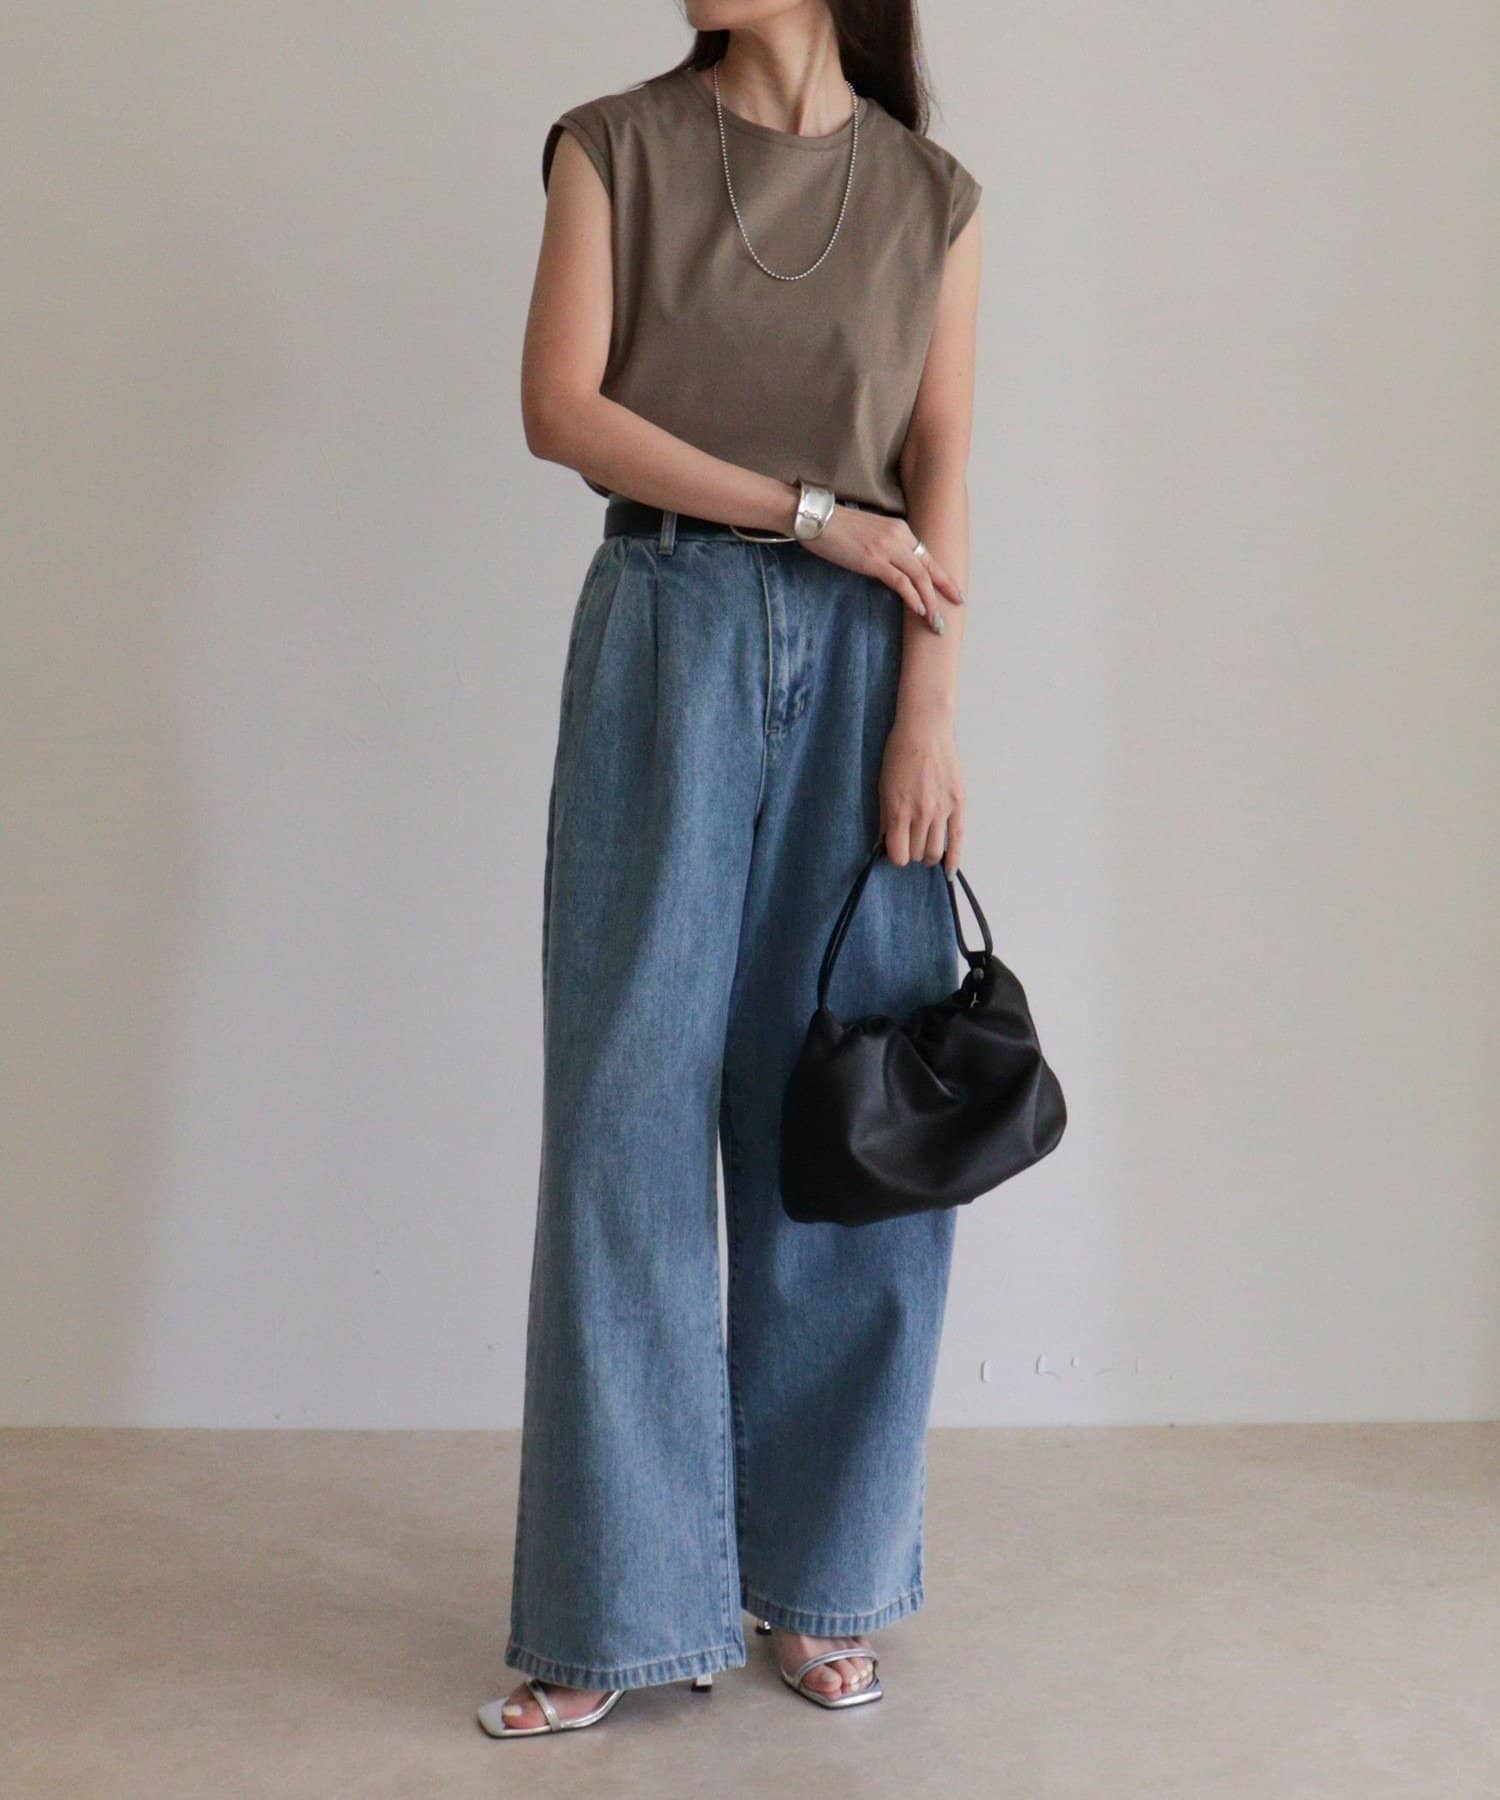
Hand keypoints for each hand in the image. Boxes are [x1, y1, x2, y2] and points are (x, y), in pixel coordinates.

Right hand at [804, 506, 964, 632]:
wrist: (816, 517)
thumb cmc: (835, 527)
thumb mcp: (868, 534)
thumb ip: (884, 547)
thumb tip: (891, 569)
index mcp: (899, 529)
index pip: (926, 555)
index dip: (941, 575)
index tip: (952, 590)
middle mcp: (898, 536)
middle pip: (929, 566)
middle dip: (946, 588)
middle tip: (958, 605)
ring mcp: (887, 548)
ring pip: (919, 577)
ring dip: (931, 601)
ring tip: (936, 621)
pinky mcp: (873, 560)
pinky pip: (901, 582)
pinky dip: (913, 598)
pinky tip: (920, 610)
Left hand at [879, 711, 964, 873]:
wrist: (925, 729)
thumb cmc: (899, 753)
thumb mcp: (883, 786)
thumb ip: (886, 816)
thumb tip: (886, 841)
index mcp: (898, 811)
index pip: (897, 854)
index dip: (894, 856)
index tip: (894, 851)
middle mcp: (921, 814)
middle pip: (915, 853)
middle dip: (910, 854)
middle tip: (909, 846)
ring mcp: (942, 810)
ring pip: (934, 851)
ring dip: (928, 857)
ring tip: (925, 854)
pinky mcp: (958, 804)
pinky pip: (957, 839)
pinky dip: (953, 859)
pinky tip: (949, 870)